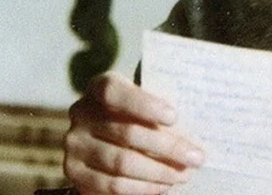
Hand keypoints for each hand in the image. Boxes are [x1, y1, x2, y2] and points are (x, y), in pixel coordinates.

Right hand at [63, 71, 204, 193]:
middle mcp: (81, 113)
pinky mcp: (76, 172)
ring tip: (185, 174)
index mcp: (100, 87)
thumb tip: (191, 133)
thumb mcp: (147, 102)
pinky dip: (142, 187)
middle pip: (127, 132)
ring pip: (122, 162)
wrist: (106, 137)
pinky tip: (163, 185)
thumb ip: (162, 109)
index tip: (174, 116)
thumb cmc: (138, 113)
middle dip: (168, 147)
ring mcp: (75, 144)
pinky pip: (113, 184)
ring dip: (159, 171)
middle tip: (196, 157)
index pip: (115, 92)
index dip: (144, 104)